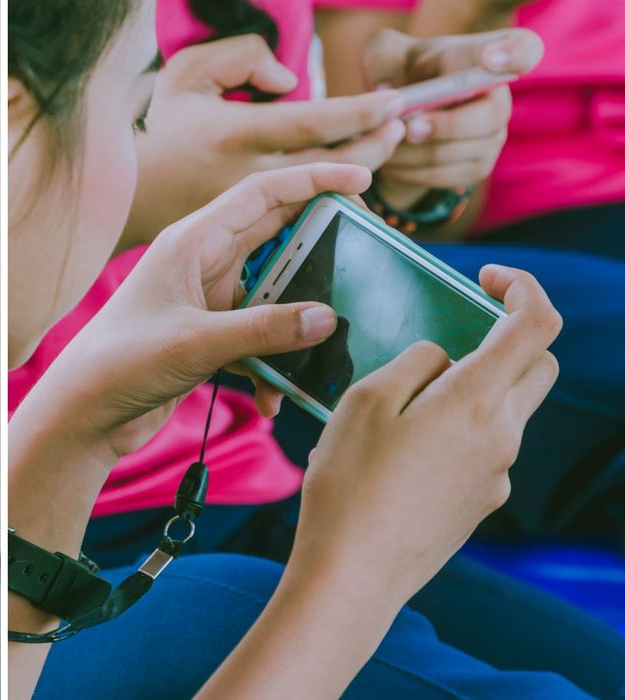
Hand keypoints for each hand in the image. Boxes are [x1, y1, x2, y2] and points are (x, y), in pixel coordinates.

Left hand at [29, 163, 371, 455]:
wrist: (83, 415)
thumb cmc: (120, 364)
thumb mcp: (196, 343)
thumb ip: (263, 329)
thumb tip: (327, 318)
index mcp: (191, 242)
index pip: (262, 194)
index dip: (313, 180)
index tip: (361, 177)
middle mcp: (200, 263)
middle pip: (274, 235)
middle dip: (320, 243)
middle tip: (367, 250)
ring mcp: (205, 300)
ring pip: (273, 293)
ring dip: (297, 321)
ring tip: (328, 341)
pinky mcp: (207, 336)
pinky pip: (257, 337)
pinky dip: (272, 363)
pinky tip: (272, 398)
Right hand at [124, 36, 405, 246]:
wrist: (126, 194)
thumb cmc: (160, 130)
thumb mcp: (186, 75)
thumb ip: (240, 59)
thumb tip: (289, 82)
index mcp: (234, 135)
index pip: (312, 124)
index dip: (358, 113)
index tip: (391, 102)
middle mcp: (244, 176)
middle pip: (329, 165)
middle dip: (373, 144)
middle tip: (399, 125)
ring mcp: (251, 210)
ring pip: (321, 194)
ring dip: (358, 170)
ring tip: (382, 146)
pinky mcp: (247, 233)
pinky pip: (300, 214)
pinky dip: (329, 196)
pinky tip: (348, 180)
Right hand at [291, 264, 560, 605]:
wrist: (354, 574)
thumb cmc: (350, 485)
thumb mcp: (365, 401)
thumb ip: (413, 363)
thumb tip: (440, 355)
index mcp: (476, 402)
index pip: (536, 325)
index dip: (522, 287)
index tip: (486, 278)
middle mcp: (503, 436)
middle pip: (537, 366)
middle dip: (506, 337)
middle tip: (452, 335)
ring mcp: (498, 474)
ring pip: (509, 408)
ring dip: (476, 387)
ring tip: (406, 402)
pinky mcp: (481, 502)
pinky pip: (485, 448)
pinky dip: (458, 430)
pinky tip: (402, 451)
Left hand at [362, 28, 543, 207]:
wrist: (403, 115)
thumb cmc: (401, 74)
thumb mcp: (389, 56)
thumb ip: (386, 60)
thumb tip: (386, 90)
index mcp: (488, 58)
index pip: (523, 49)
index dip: (513, 54)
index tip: (490, 59)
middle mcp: (501, 100)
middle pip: (487, 117)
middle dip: (445, 125)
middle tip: (409, 127)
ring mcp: (494, 137)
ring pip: (457, 151)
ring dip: (414, 152)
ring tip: (383, 143)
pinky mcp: (477, 168)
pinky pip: (445, 176)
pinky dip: (411, 171)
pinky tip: (390, 161)